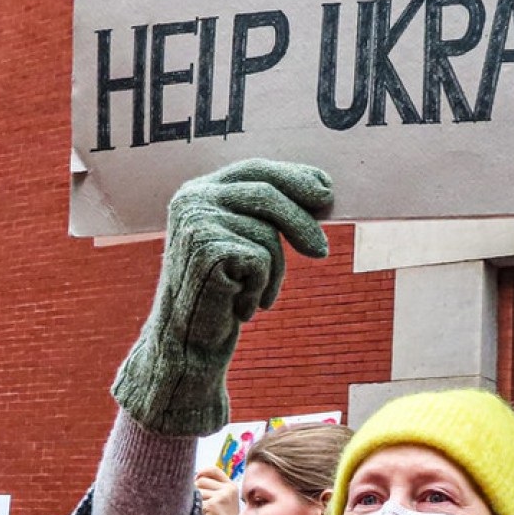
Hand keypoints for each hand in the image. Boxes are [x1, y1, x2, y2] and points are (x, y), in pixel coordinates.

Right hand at [112, 160, 333, 434]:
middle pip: (266, 193)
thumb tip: (324, 190)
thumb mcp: (243, 246)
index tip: (326, 189)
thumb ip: (267, 215)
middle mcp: (192, 199)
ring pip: (267, 232)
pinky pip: (261, 259)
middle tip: (322, 253)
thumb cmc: (220, 298)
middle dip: (302, 222)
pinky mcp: (206, 247)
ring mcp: (197, 221)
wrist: (187, 345)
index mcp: (198, 192)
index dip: (294, 176)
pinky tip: (240, 307)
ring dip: (274, 272)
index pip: (254, 169)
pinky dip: (262, 287)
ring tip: (256, 298)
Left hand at [196, 466, 240, 514]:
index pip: (213, 470)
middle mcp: (227, 490)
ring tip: (202, 511)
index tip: (196, 478)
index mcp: (231, 486)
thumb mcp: (226, 499)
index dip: (202, 472)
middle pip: (201, 481)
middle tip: (199, 502)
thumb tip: (194, 477)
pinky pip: (195, 503)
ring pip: (196, 491)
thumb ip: (215, 487)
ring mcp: (220, 498)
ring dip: (194, 501)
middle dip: (196, 489)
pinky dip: (194, 509)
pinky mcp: (212, 506)